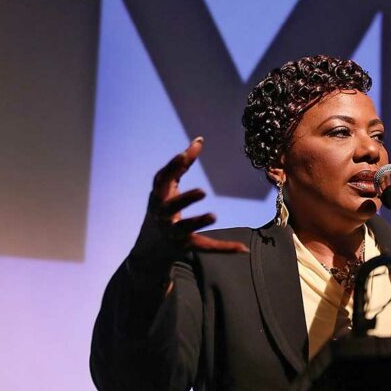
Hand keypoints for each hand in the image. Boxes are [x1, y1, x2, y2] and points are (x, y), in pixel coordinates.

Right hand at [130, 137, 247, 271]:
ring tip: (213, 215)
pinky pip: (205, 247)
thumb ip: (182, 165)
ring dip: (197, 222)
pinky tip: (242, 247)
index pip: (162, 180)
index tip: (183, 155)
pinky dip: (224, 248)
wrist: (148, 250)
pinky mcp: (185, 246)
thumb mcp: (167, 188)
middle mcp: (162, 215)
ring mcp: (172, 232)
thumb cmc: (161, 209)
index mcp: (158, 197)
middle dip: (184, 199)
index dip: (172, 167)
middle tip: (202, 191)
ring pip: (185, 228)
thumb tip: (199, 139)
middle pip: (171, 207)